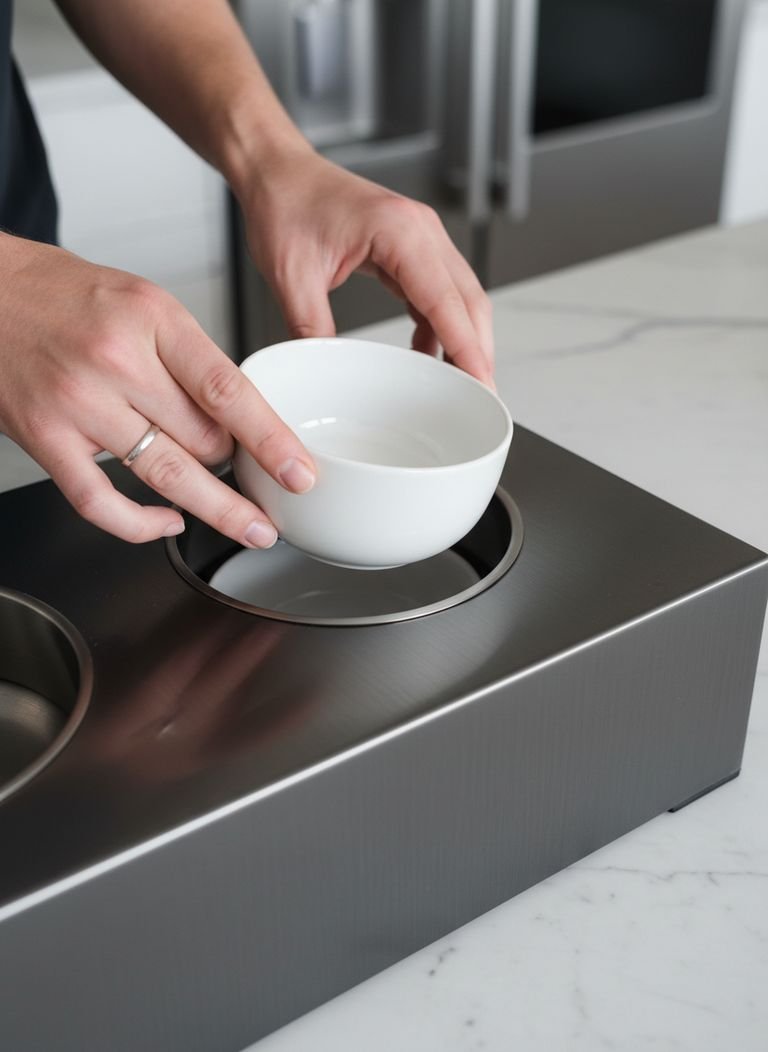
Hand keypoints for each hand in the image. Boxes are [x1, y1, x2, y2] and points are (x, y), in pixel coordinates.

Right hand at [0, 234, 314, 543]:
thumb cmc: (62, 295)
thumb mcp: (142, 302)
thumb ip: (188, 357)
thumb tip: (236, 417)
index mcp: (152, 319)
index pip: (227, 390)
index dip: (270, 441)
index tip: (299, 472)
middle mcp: (116, 361)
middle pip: (202, 438)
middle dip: (238, 468)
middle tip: (264, 486)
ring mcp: (78, 404)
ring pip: (164, 474)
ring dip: (216, 509)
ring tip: (250, 527)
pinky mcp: (45, 439)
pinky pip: (99, 501)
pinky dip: (140, 524)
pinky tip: (169, 523)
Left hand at [237, 146, 494, 385]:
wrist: (276, 170)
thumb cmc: (285, 204)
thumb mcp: (292, 276)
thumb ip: (312, 329)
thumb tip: (325, 375)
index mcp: (398, 231)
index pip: (446, 300)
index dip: (467, 347)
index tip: (481, 383)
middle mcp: (420, 230)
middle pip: (469, 300)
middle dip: (478, 350)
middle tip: (479, 396)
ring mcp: (420, 237)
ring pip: (460, 297)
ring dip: (463, 339)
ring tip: (458, 383)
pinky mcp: (410, 248)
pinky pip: (437, 293)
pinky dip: (439, 326)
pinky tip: (426, 353)